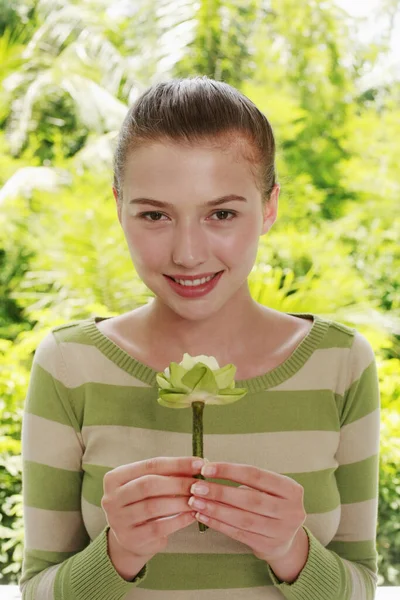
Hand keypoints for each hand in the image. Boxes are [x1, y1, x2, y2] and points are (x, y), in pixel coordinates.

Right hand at [101, 456, 201, 559]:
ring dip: (180, 501)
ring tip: (198, 499)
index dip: (176, 463)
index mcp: (114, 478)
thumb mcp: (148, 485)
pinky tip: (192, 515)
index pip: (149, 465)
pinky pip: (158, 527)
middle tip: (199, 484)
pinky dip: (178, 520)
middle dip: (178, 483)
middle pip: (149, 485)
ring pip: (153, 507)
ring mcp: (118, 520)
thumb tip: (198, 464)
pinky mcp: (130, 539)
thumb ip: (166, 474)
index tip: (199, 463)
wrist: (130, 539)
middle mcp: (111, 498)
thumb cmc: (143, 503)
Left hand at [189, 461, 306, 561]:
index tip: (206, 468)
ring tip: (196, 502)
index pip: (256, 475)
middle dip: (220, 492)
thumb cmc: (271, 504)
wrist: (286, 540)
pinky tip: (203, 516)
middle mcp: (291, 510)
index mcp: (291, 489)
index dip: (229, 471)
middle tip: (197, 488)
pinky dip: (219, 524)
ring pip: (243, 518)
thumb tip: (209, 469)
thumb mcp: (268, 489)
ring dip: (216, 509)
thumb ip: (245, 480)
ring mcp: (282, 531)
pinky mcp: (268, 546)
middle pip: (249, 498)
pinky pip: (239, 534)